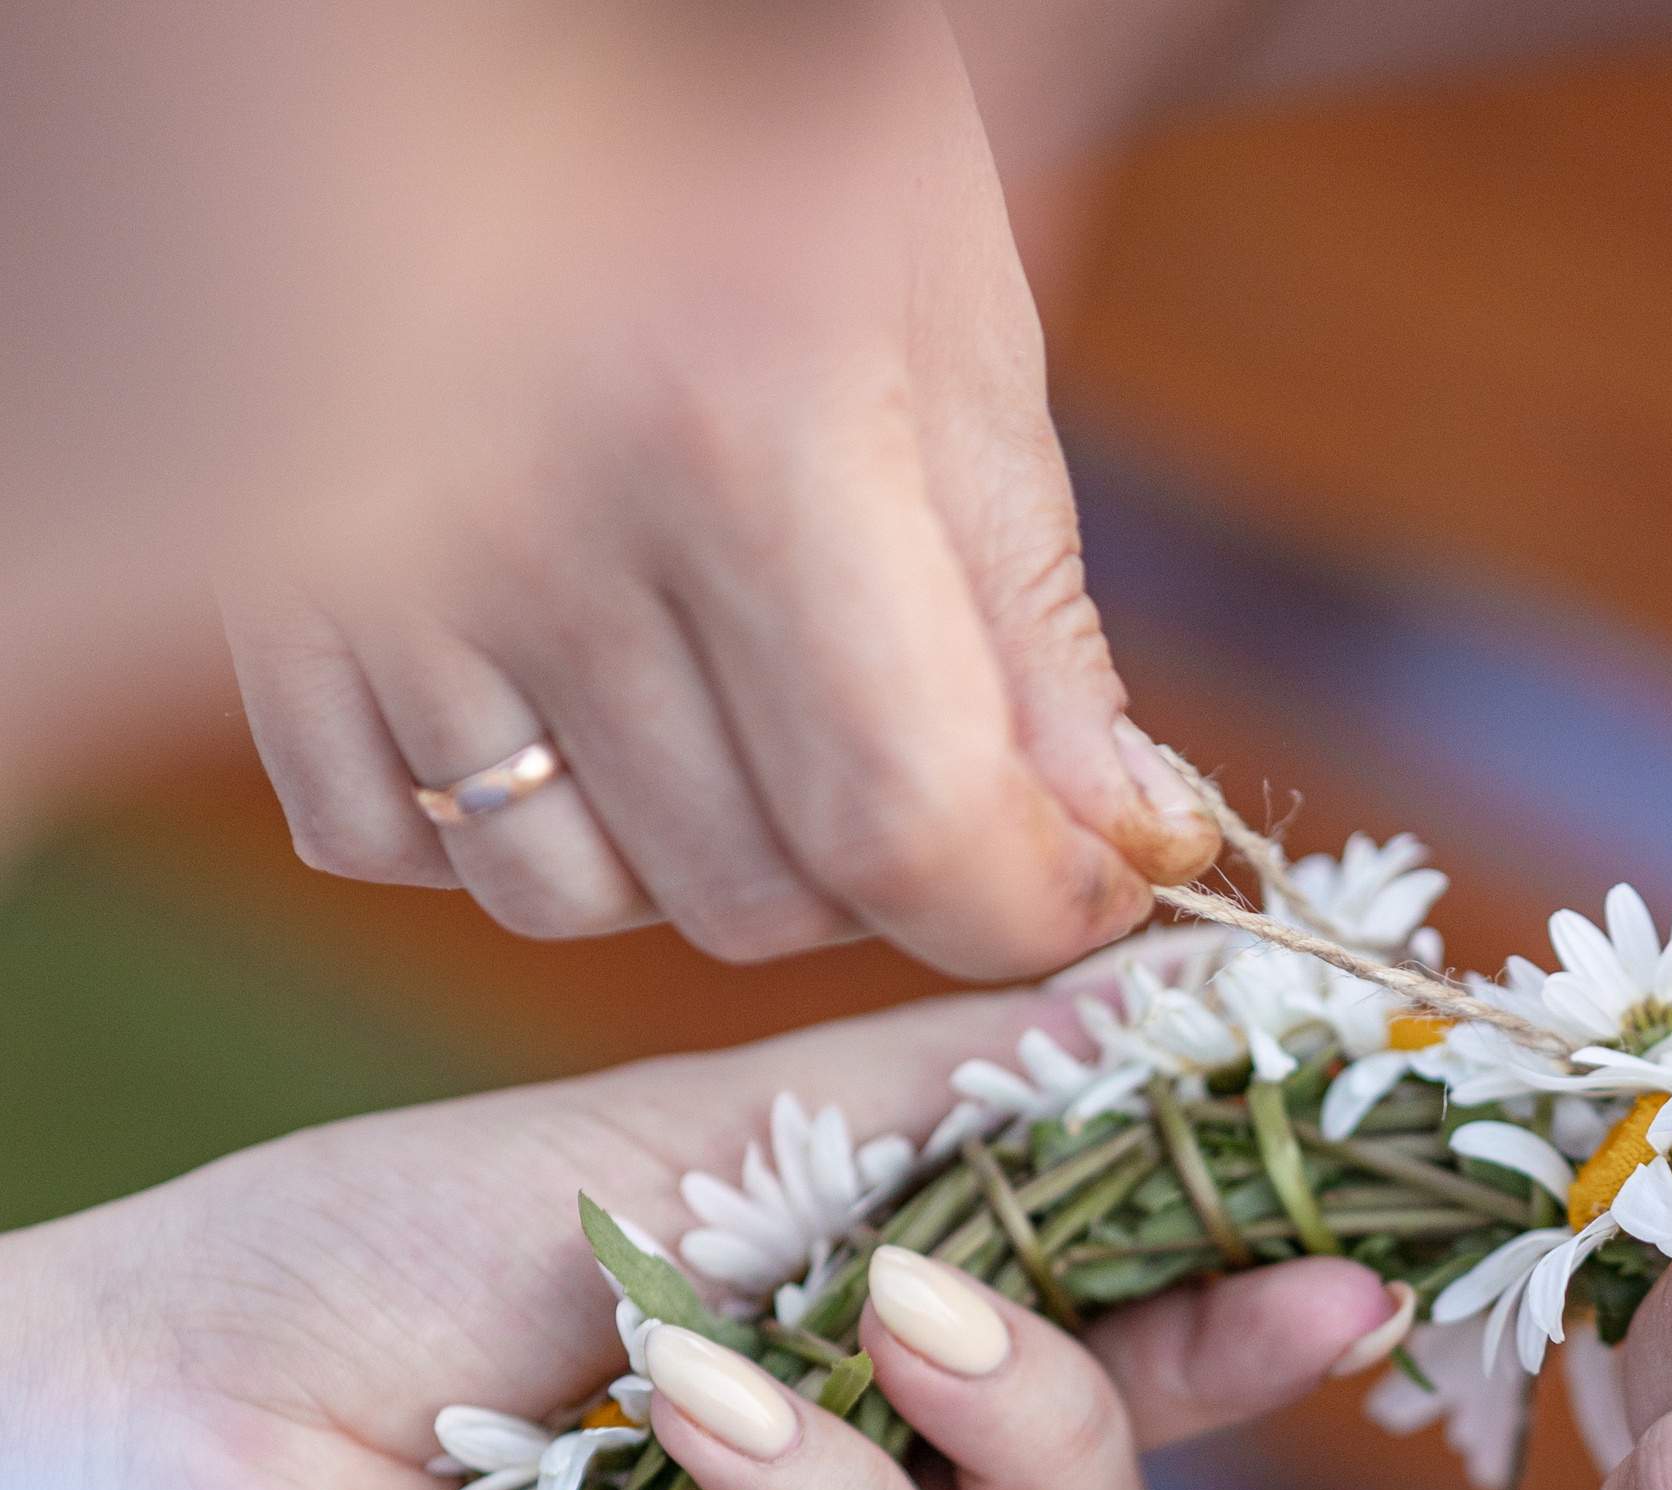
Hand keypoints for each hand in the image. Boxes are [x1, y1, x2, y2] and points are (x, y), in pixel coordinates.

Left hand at [8, 986, 1398, 1489]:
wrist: (144, 1438)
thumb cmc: (363, 1270)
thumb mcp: (668, 1143)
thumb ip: (932, 1104)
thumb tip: (1171, 994)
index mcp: (856, 1350)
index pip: (1108, 1353)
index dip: (1238, 1321)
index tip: (1342, 1266)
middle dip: (1053, 1416)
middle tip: (924, 1314)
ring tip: (697, 1414)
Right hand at [223, 1, 1212, 979]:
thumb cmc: (752, 115)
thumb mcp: (949, 323)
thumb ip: (1031, 619)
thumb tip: (1125, 850)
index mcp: (740, 420)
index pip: (902, 821)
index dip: (1027, 906)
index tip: (1091, 883)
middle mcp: (533, 513)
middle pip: (748, 893)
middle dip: (880, 876)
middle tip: (921, 755)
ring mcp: (371, 555)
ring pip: (566, 897)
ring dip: (689, 865)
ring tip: (741, 722)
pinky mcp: (259, 574)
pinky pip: (383, 834)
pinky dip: (490, 824)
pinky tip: (570, 710)